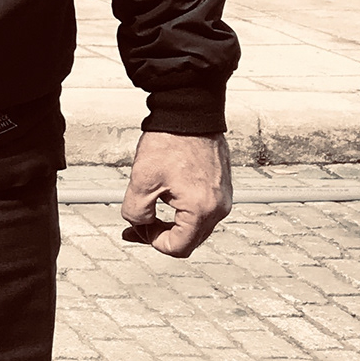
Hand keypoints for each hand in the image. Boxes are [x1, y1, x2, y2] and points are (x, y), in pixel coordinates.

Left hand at [121, 132, 231, 257]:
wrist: (189, 112)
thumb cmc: (168, 142)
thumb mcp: (142, 181)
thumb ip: (137, 212)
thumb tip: (141, 225)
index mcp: (201, 210)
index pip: (178, 248)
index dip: (152, 242)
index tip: (137, 226)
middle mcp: (219, 208)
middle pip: (189, 240)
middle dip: (160, 234)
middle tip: (135, 224)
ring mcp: (224, 197)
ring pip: (195, 227)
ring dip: (171, 223)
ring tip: (148, 209)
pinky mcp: (222, 187)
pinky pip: (202, 210)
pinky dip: (182, 210)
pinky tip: (164, 197)